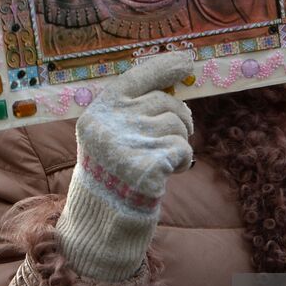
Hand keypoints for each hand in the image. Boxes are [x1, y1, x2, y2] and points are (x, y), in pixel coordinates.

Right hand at [54, 52, 194, 280]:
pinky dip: (182, 161)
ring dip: (180, 142)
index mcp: (99, 112)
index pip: (136, 77)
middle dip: (179, 119)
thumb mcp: (110, 136)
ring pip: (177, 125)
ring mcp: (127, 144)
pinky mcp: (146, 166)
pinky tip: (167, 174)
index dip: (164, 67)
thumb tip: (176, 84)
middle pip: (165, 102)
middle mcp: (110, 123)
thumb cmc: (112, 177)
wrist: (101, 224)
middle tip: (172, 141)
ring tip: (163, 162)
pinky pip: (182, 149)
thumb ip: (134, 111)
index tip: (187, 62)